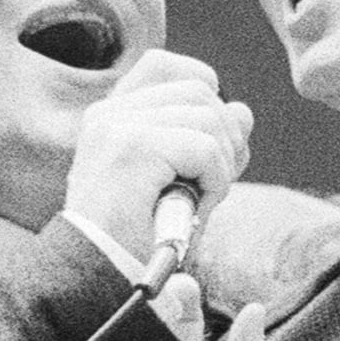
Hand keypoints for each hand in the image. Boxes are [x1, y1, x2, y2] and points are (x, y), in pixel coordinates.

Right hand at [59, 50, 250, 271]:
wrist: (96, 276)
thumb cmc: (134, 238)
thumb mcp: (177, 182)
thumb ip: (210, 143)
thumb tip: (243, 111)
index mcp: (109, 115)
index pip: (163, 64)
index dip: (200, 87)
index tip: (206, 135)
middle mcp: (109, 113)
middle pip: (199, 90)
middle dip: (223, 137)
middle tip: (210, 184)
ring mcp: (118, 127)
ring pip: (210, 117)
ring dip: (220, 165)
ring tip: (197, 201)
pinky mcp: (133, 149)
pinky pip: (206, 149)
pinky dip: (215, 183)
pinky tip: (195, 210)